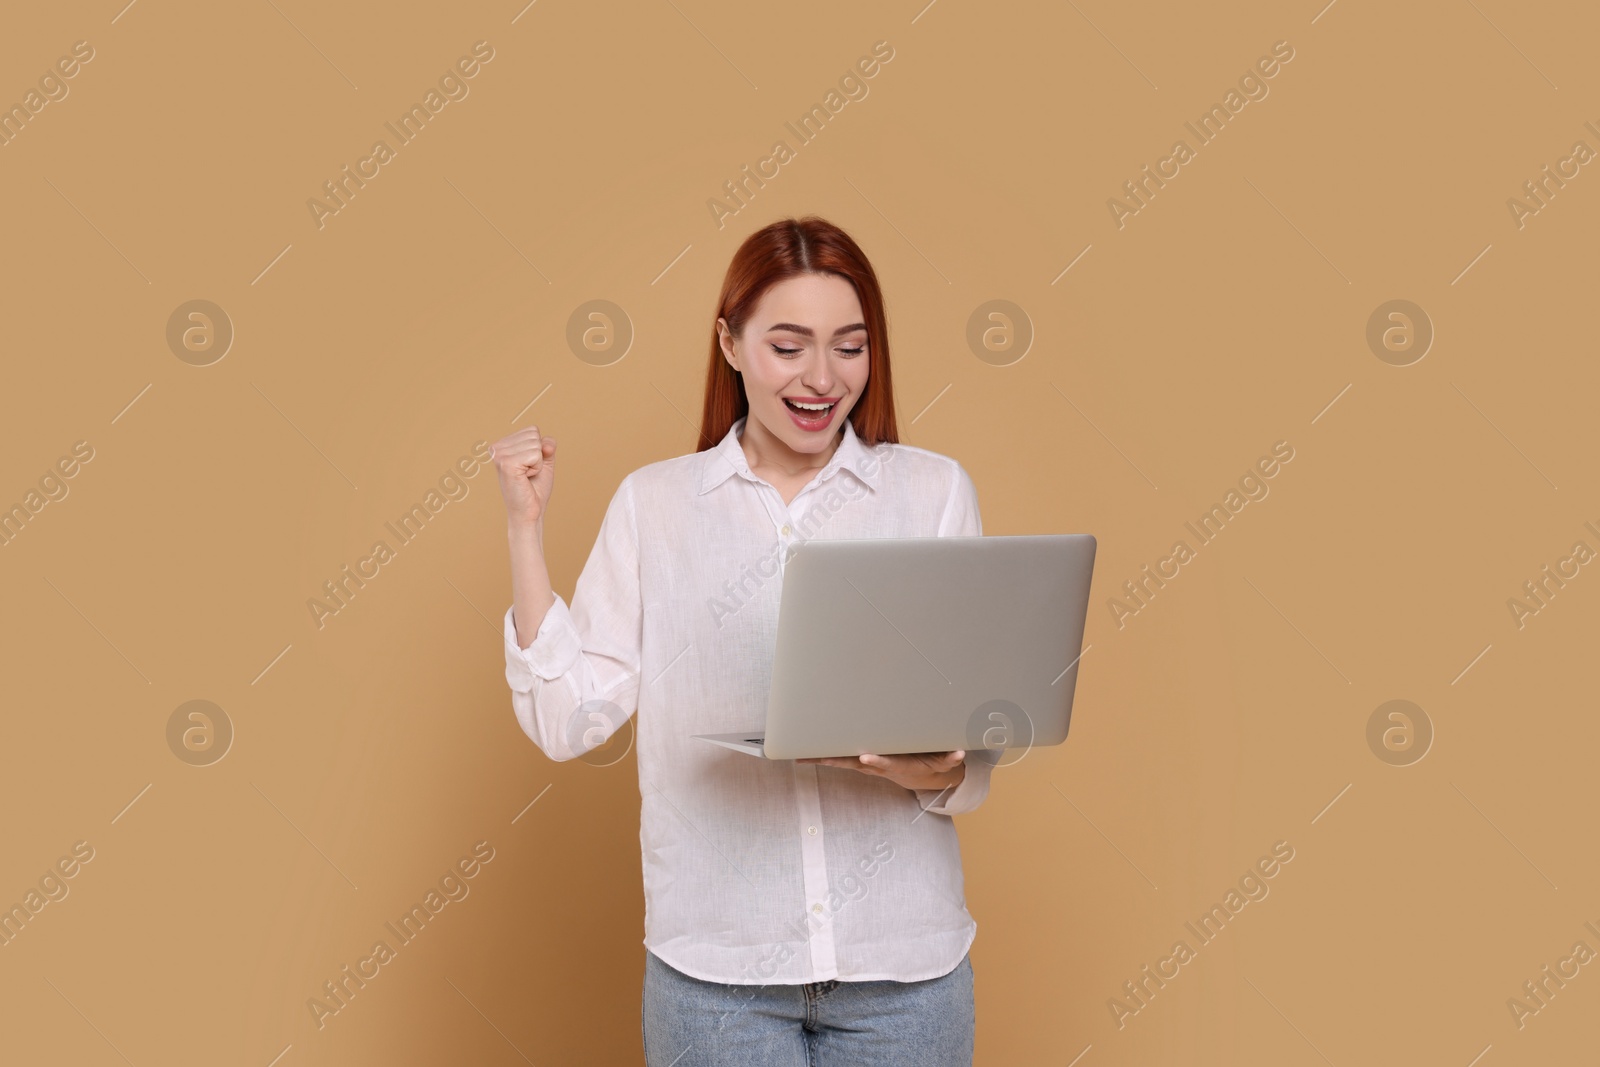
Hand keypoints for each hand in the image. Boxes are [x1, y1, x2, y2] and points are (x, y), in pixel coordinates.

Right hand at [492, 425, 556, 528]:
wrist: (530, 512)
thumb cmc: (535, 488)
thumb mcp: (544, 461)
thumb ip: (547, 445)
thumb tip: (546, 443)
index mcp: (502, 444)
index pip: (532, 430)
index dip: (539, 449)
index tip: (529, 466)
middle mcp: (497, 447)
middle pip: (534, 434)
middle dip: (539, 455)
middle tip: (528, 473)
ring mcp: (499, 455)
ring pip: (536, 444)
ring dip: (538, 463)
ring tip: (526, 476)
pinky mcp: (506, 464)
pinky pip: (536, 454)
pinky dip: (537, 467)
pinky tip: (526, 478)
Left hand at [796, 750, 966, 792]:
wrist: (917, 776)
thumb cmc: (928, 763)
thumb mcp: (942, 762)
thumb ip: (950, 758)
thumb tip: (960, 753)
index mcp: (896, 765)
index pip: (886, 763)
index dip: (877, 760)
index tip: (866, 757)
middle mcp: (877, 765)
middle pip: (854, 763)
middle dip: (836, 760)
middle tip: (818, 757)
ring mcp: (866, 764)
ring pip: (841, 761)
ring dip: (822, 759)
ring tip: (801, 755)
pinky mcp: (859, 760)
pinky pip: (838, 757)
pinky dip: (821, 756)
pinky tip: (801, 755)